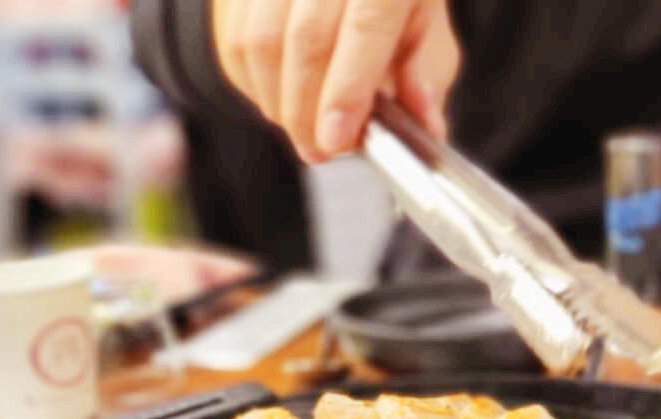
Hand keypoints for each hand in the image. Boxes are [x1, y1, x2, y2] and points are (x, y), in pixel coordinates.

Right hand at [212, 0, 459, 163]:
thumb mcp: (426, 26)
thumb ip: (426, 76)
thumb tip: (426, 124)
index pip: (367, 25)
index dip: (348, 89)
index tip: (337, 140)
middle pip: (308, 38)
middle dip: (308, 111)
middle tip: (318, 151)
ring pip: (262, 40)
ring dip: (278, 102)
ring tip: (301, 128)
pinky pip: (234, 38)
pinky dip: (253, 83)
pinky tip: (279, 96)